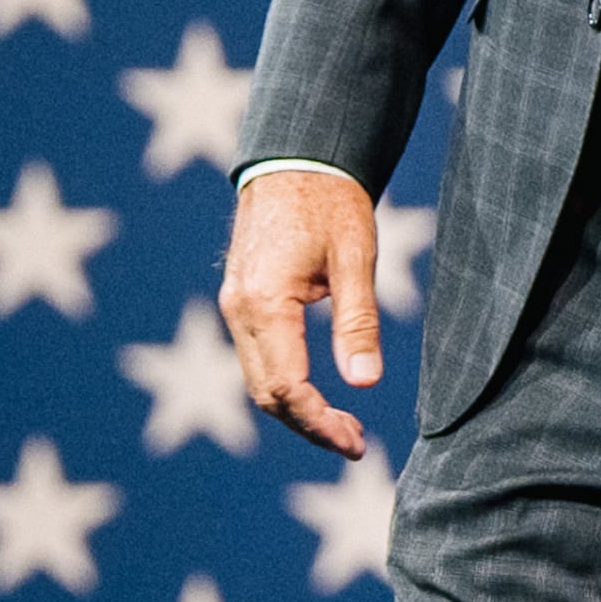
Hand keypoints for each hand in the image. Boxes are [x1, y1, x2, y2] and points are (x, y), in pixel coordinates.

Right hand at [219, 170, 382, 458]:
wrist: (295, 157)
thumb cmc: (331, 202)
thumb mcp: (355, 259)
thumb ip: (357, 322)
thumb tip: (366, 384)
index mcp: (265, 303)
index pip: (288, 388)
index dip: (320, 424)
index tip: (357, 444)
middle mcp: (239, 310)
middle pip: (267, 394)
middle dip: (310, 426)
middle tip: (356, 444)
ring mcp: (234, 305)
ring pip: (258, 379)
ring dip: (296, 410)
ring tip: (343, 427)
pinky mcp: (240, 300)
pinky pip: (256, 357)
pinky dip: (284, 384)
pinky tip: (317, 394)